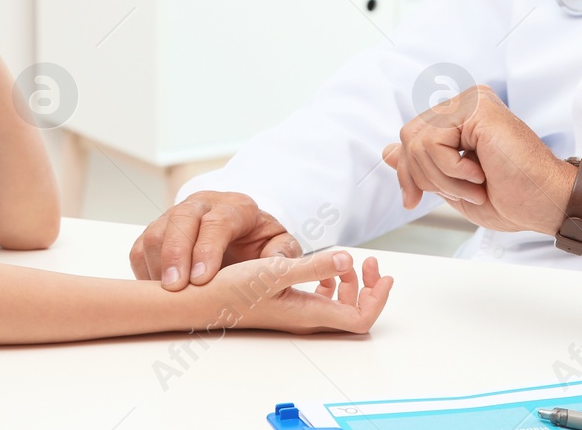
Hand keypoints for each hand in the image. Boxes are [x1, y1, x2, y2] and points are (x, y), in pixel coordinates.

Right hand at [130, 191, 301, 290]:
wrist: (238, 231)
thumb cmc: (258, 241)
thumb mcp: (279, 243)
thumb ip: (283, 252)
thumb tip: (279, 262)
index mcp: (235, 207)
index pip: (217, 221)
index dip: (207, 249)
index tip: (202, 278)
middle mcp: (202, 205)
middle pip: (181, 220)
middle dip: (175, 254)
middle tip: (175, 287)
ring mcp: (175, 216)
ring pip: (156, 232)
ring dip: (157, 264)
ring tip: (165, 295)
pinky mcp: (157, 231)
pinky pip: (140, 247)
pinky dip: (143, 270)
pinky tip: (155, 292)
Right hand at [208, 249, 391, 334]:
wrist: (196, 301)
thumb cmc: (230, 290)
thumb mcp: (272, 271)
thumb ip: (311, 267)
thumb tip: (347, 260)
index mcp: (308, 313)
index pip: (360, 319)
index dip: (378, 300)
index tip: (384, 274)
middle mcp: (305, 317)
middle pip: (353, 314)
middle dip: (369, 289)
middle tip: (370, 263)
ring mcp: (295, 312)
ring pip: (337, 307)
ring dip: (351, 286)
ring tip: (349, 263)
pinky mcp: (283, 304)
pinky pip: (319, 299)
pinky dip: (329, 283)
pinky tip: (320, 267)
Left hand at [382, 84, 571, 236]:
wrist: (547, 202)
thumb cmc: (513, 197)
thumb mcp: (451, 186)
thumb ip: (420, 165)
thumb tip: (386, 150)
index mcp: (458, 120)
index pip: (410, 138)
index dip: (407, 173)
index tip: (413, 201)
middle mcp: (464, 104)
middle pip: (408, 138)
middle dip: (424, 177)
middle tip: (462, 192)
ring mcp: (471, 101)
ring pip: (418, 141)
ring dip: (442, 178)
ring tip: (475, 185)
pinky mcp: (477, 107)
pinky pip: (434, 141)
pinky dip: (451, 169)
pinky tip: (480, 174)